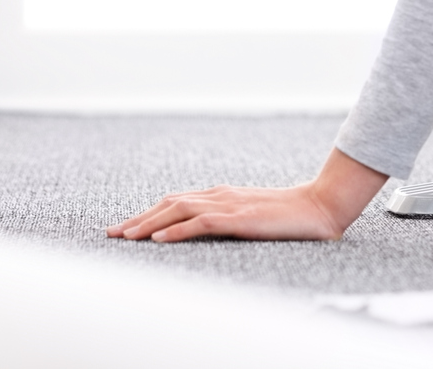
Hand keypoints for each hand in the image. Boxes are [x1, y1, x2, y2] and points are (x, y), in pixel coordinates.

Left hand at [106, 148, 387, 242]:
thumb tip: (204, 230)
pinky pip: (201, 223)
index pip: (175, 201)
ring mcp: (229, 204)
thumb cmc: (290, 216)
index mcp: (221, 194)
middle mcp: (219, 195)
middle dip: (137, 218)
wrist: (319, 208)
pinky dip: (177, 229)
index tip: (125, 227)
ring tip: (126, 236)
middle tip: (112, 233)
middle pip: (169, 203)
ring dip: (148, 223)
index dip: (147, 213)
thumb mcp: (252, 216)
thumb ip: (228, 219)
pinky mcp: (239, 218)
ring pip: (178, 210)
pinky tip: (160, 239)